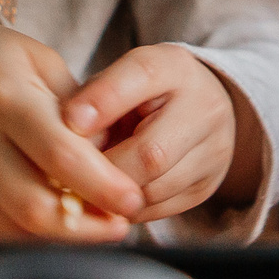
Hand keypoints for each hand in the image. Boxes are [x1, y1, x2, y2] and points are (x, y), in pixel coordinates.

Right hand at [0, 16, 145, 241]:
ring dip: (60, 241)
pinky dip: (25, 240)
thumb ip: (79, 112)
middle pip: (35, 206)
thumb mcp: (39, 62)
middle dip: (87, 227)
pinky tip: (53, 232)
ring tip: (94, 230)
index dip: (103, 187)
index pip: (62, 156)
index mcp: (4, 97)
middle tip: (120, 225)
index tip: (133, 201)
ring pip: (11, 230)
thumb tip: (113, 164)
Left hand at [63, 45, 266, 221]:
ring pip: (153, 190)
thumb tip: (65, 133)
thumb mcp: (119, 79)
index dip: (103, 100)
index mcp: (175, 67)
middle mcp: (205, 108)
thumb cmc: (143, 93)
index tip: (71, 121)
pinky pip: (157, 210)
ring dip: (112, 193)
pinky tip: (110, 196)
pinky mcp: (206, 187)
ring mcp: (213, 152)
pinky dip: (125, 207)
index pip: (142, 74)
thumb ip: (93, 97)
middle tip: (70, 173)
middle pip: (152, 153)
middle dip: (105, 167)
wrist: (200, 110)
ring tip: (87, 184)